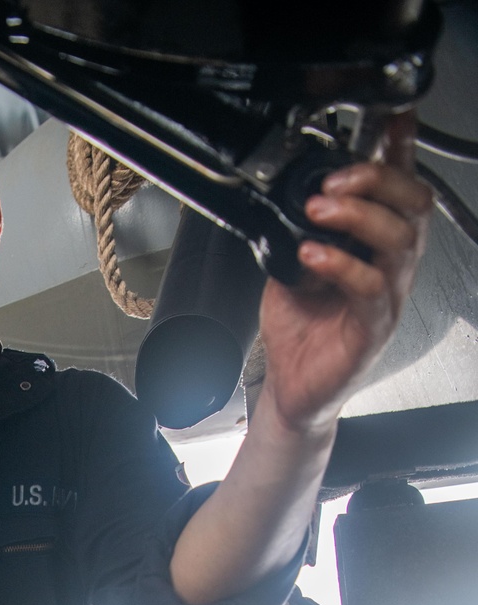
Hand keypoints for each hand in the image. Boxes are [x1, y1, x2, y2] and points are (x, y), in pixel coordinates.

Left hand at [259, 111, 432, 430]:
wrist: (291, 388)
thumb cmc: (299, 332)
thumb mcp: (292, 264)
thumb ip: (300, 228)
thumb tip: (294, 192)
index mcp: (376, 248)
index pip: (399, 190)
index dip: (400, 151)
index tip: (393, 117)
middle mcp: (391, 269)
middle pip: (413, 205)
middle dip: (378, 179)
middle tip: (336, 178)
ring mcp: (388, 298)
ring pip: (400, 240)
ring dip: (360, 214)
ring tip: (321, 208)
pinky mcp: (373, 329)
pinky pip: (371, 287)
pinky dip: (342, 263)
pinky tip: (314, 253)